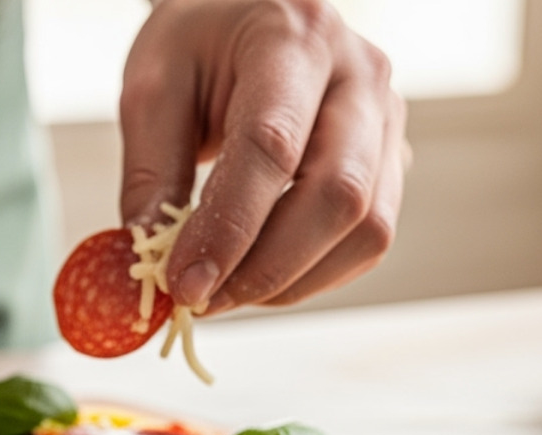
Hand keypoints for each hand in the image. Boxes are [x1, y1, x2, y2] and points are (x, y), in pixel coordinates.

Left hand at [118, 0, 405, 312]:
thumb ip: (152, 174)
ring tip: (227, 291)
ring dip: (292, 282)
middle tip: (202, 301)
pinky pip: (369, 240)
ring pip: (367, 228)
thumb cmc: (198, 49)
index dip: (229, 228)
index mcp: (292, 37)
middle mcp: (358, 74)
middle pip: (338, 195)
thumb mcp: (153, 89)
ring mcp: (387, 118)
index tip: (185, 284)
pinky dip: (313, 275)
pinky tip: (261, 275)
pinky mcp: (390, 161)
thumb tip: (151, 262)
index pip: (270, 146)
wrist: (248, 20)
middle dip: (266, 268)